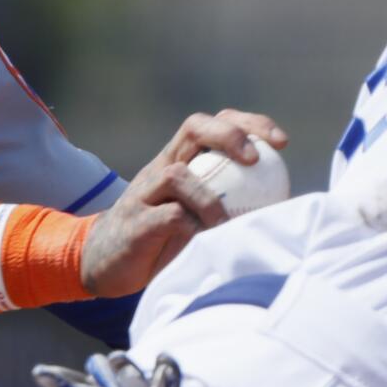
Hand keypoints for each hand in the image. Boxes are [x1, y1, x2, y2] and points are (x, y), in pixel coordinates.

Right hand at [80, 110, 288, 297]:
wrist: (103, 263)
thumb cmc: (162, 240)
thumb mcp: (194, 216)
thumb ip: (226, 205)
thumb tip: (283, 208)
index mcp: (179, 160)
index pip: (213, 124)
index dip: (247, 123)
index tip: (280, 143)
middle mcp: (161, 167)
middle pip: (194, 128)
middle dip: (230, 134)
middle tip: (256, 159)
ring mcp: (144, 193)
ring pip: (179, 175)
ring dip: (210, 198)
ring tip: (228, 223)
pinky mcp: (135, 223)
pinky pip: (168, 217)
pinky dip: (193, 227)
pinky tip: (207, 243)